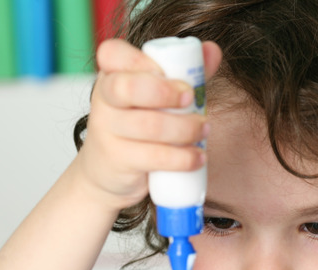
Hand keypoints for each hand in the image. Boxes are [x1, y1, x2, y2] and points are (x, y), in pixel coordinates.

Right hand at [73, 38, 222, 209]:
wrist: (109, 171)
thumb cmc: (139, 125)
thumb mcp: (158, 95)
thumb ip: (185, 71)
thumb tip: (213, 50)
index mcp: (112, 74)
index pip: (112, 53)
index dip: (142, 60)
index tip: (172, 74)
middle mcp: (104, 100)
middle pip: (128, 88)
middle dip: (166, 92)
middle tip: (192, 100)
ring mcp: (106, 131)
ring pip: (148, 125)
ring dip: (185, 128)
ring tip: (203, 130)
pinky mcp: (117, 160)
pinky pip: (154, 157)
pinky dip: (183, 158)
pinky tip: (198, 157)